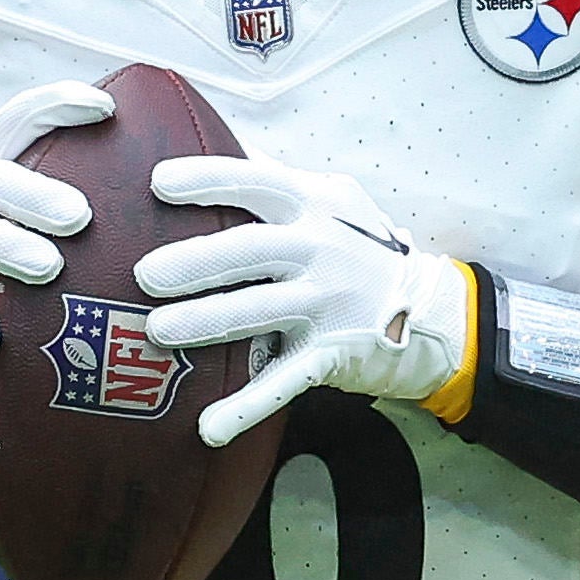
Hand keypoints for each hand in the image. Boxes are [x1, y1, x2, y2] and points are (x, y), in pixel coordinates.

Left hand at [135, 156, 473, 446]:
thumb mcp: (333, 204)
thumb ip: (275, 186)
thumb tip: (212, 151)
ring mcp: (327, 304)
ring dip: (207, 322)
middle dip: (197, 261)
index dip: (209, 180)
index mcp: (316, 206)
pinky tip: (208, 427)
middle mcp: (321, 250)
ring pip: (259, 312)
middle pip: (251, 250)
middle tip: (145, 274)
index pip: (258, 183)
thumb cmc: (361, 252)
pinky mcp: (331, 354)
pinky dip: (245, 407)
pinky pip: (283, 381)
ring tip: (157, 330)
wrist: (434, 312)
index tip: (160, 183)